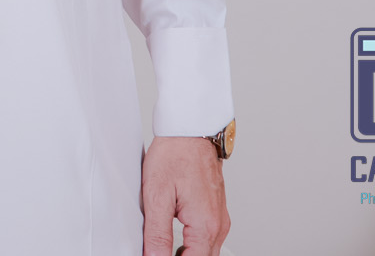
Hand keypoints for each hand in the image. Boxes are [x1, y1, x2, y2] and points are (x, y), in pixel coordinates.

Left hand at [141, 135, 228, 254]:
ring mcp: (219, 218)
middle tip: (157, 251)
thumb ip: (157, 233)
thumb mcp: (156, 196)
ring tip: (162, 248)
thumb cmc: (174, 155)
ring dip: (187, 255)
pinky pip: (208, 238)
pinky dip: (193, 245)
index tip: (155, 255)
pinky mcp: (215, 211)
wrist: (190, 130)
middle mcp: (218, 225)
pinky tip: (175, 240)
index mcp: (206, 226)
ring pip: (206, 252)